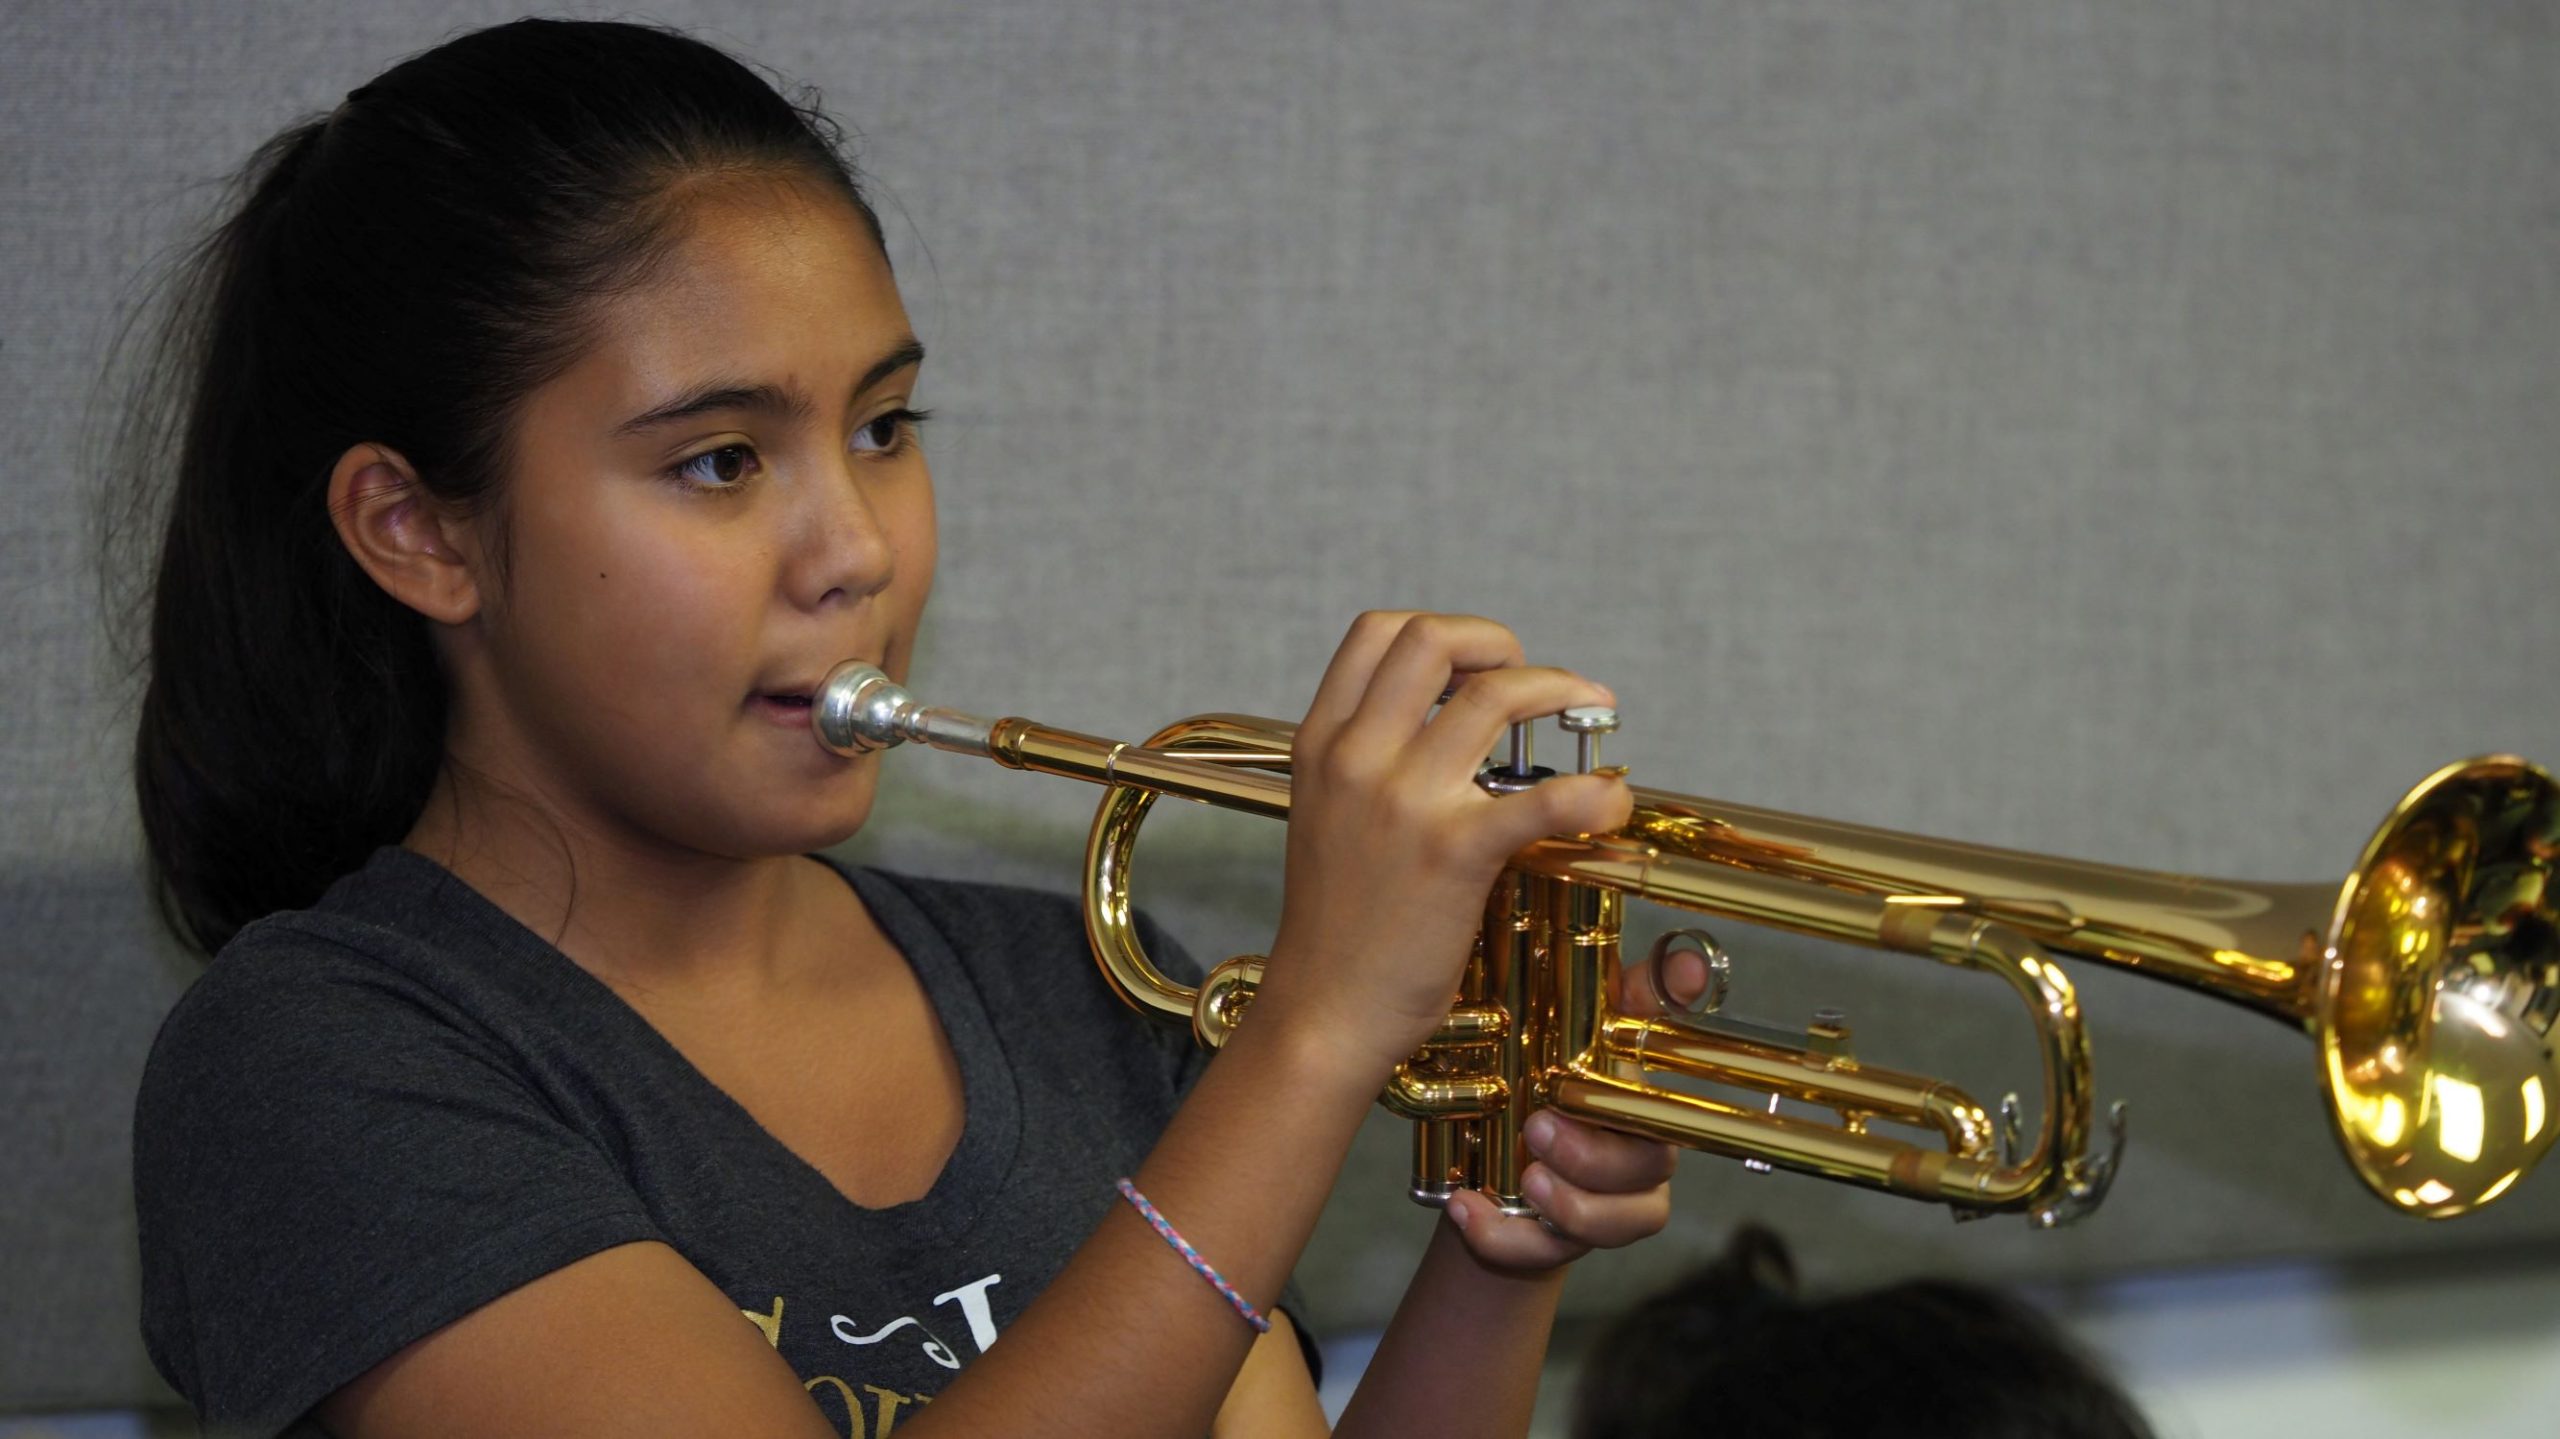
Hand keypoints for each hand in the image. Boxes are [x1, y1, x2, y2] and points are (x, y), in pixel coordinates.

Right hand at [1252, 612, 1631, 1079]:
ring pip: (1497, 695)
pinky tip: (1610, 803)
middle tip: (1535, 683)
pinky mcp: (1453, 853)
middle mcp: (1356, 758)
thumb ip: (1368, 764)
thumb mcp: (1326, 818)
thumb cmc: (1335, 929)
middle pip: (1433, 639)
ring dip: (1560, 690)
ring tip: (1590, 713)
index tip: (1481, 666)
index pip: (1377, 633)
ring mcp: (1403, 801)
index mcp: (1321, 744)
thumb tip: (1441, 729)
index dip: (1444, 634)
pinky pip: (1546, 797)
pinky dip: (1595, 793)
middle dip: (1502, 644)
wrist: (1323, 1013)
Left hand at [1441, 939, 1717, 1269]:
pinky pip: (1550, 1254)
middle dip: (1593, 1156)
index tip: (1603, 1081)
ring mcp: (1611, 1203)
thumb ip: (1627, 996)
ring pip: (1617, 1220)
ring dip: (1568, 1205)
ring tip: (1522, 1182)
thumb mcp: (1568, 1027)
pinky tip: (1464, 1209)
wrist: (1495, 1161)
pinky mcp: (1568, 1242)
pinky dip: (1503, 1238)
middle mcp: (1641, 1153)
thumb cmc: (1540, 1080)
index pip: (1670, 1095)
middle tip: (1537, 1128)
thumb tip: (1694, 961)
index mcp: (1643, 1096)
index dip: (1651, 1092)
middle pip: (1646, 1166)